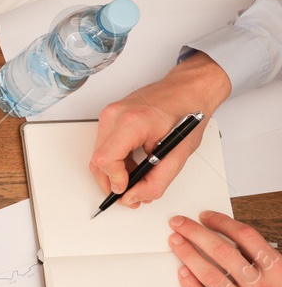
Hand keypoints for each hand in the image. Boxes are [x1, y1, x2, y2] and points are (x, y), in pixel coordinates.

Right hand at [89, 53, 230, 205]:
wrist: (190, 88)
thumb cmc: (188, 112)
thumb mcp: (179, 154)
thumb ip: (156, 181)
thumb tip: (133, 197)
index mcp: (132, 122)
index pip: (105, 159)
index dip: (113, 180)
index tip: (125, 190)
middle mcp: (115, 115)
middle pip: (97, 160)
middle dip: (111, 182)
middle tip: (128, 194)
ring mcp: (110, 113)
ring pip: (97, 154)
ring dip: (112, 172)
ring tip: (133, 179)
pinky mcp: (110, 115)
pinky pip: (103, 145)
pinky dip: (114, 160)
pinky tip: (130, 166)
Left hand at [170, 211, 281, 286]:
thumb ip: (270, 259)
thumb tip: (246, 239)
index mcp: (279, 272)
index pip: (246, 237)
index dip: (223, 223)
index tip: (206, 216)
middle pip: (222, 252)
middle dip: (196, 233)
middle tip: (179, 223)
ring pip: (210, 276)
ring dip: (188, 255)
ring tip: (175, 242)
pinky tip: (182, 274)